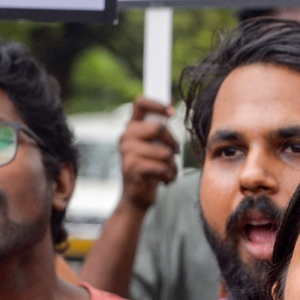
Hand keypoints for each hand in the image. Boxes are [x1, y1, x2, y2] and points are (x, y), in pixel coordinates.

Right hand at [118, 96, 178, 211]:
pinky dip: (169, 175)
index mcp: (132, 127)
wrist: (137, 196)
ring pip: (165, 151)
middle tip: (174, 154)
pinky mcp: (132, 167)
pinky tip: (164, 180)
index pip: (140, 103)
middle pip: (159, 128)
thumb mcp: (154, 144)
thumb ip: (159, 127)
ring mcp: (127, 152)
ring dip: (172, 164)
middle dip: (173, 143)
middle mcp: (126, 136)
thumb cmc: (150, 167)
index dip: (157, 104)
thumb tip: (170, 106)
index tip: (172, 112)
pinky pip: (162, 167)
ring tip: (167, 171)